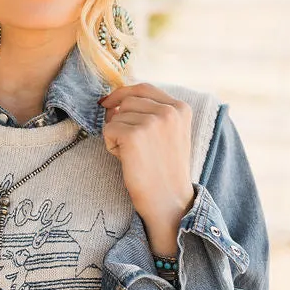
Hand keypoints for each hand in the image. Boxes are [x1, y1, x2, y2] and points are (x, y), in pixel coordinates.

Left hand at [99, 82, 195, 257]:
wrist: (169, 201)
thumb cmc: (165, 171)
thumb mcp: (170, 134)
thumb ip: (152, 113)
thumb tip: (113, 101)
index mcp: (181, 108)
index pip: (143, 88)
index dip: (122, 94)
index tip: (108, 103)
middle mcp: (169, 110)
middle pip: (127, 101)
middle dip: (120, 120)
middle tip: (131, 146)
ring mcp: (152, 121)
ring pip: (116, 116)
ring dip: (117, 135)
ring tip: (134, 155)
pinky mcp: (134, 134)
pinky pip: (108, 130)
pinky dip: (111, 145)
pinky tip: (126, 160)